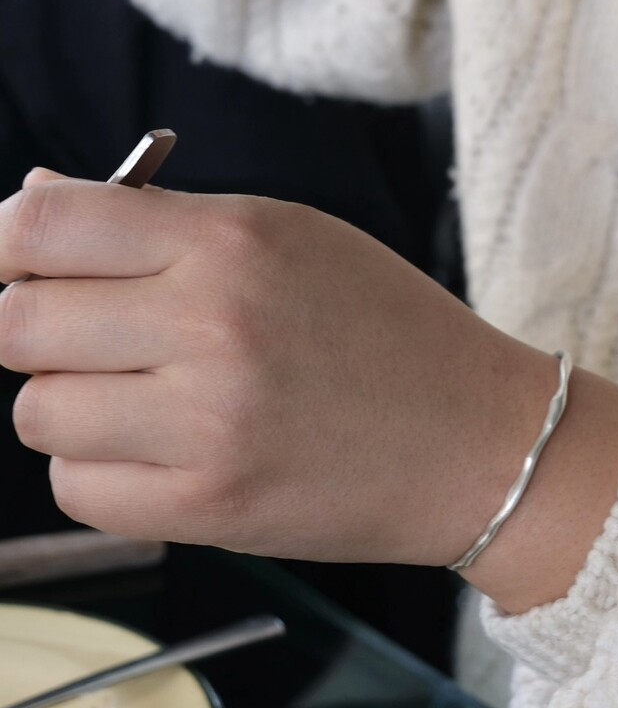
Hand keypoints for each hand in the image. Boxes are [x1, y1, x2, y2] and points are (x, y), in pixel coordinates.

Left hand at [0, 174, 617, 609]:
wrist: (479, 441)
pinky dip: (99, 469)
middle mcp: (211, 326)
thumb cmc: (387, 325)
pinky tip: (160, 450)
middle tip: (92, 333)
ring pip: (37, 412)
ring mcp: (207, 426)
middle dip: (35, 325)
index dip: (5, 238)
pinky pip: (76, 488)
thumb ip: (158, 218)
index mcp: (230, 241)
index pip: (42, 223)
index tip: (17, 256)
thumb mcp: (289, 235)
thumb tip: (32, 198)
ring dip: (70, 402)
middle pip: (18, 324)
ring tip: (143, 395)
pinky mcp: (208, 509)